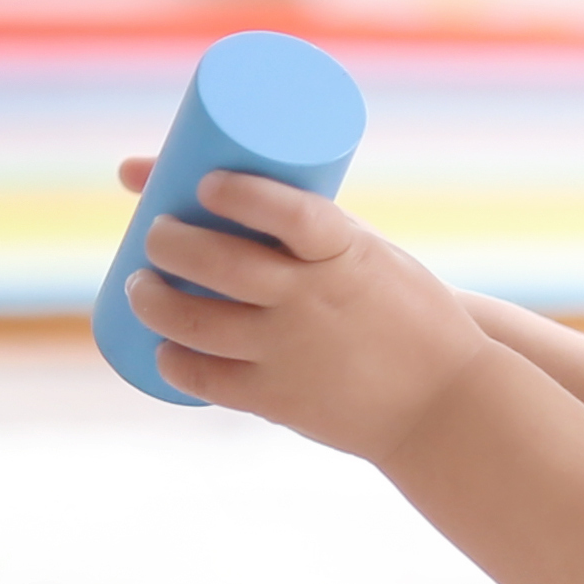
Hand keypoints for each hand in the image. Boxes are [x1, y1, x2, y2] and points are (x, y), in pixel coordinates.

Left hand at [118, 165, 494, 464]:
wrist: (442, 402)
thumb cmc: (399, 311)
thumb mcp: (367, 256)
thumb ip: (305, 228)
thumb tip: (221, 182)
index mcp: (348, 254)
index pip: (290, 212)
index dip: (241, 193)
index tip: (206, 181)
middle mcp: (314, 301)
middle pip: (221, 265)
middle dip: (168, 242)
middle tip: (154, 231)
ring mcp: (292, 352)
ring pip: (197, 323)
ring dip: (153, 300)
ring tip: (141, 284)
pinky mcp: (278, 399)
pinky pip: (207, 379)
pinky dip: (174, 361)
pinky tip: (161, 347)